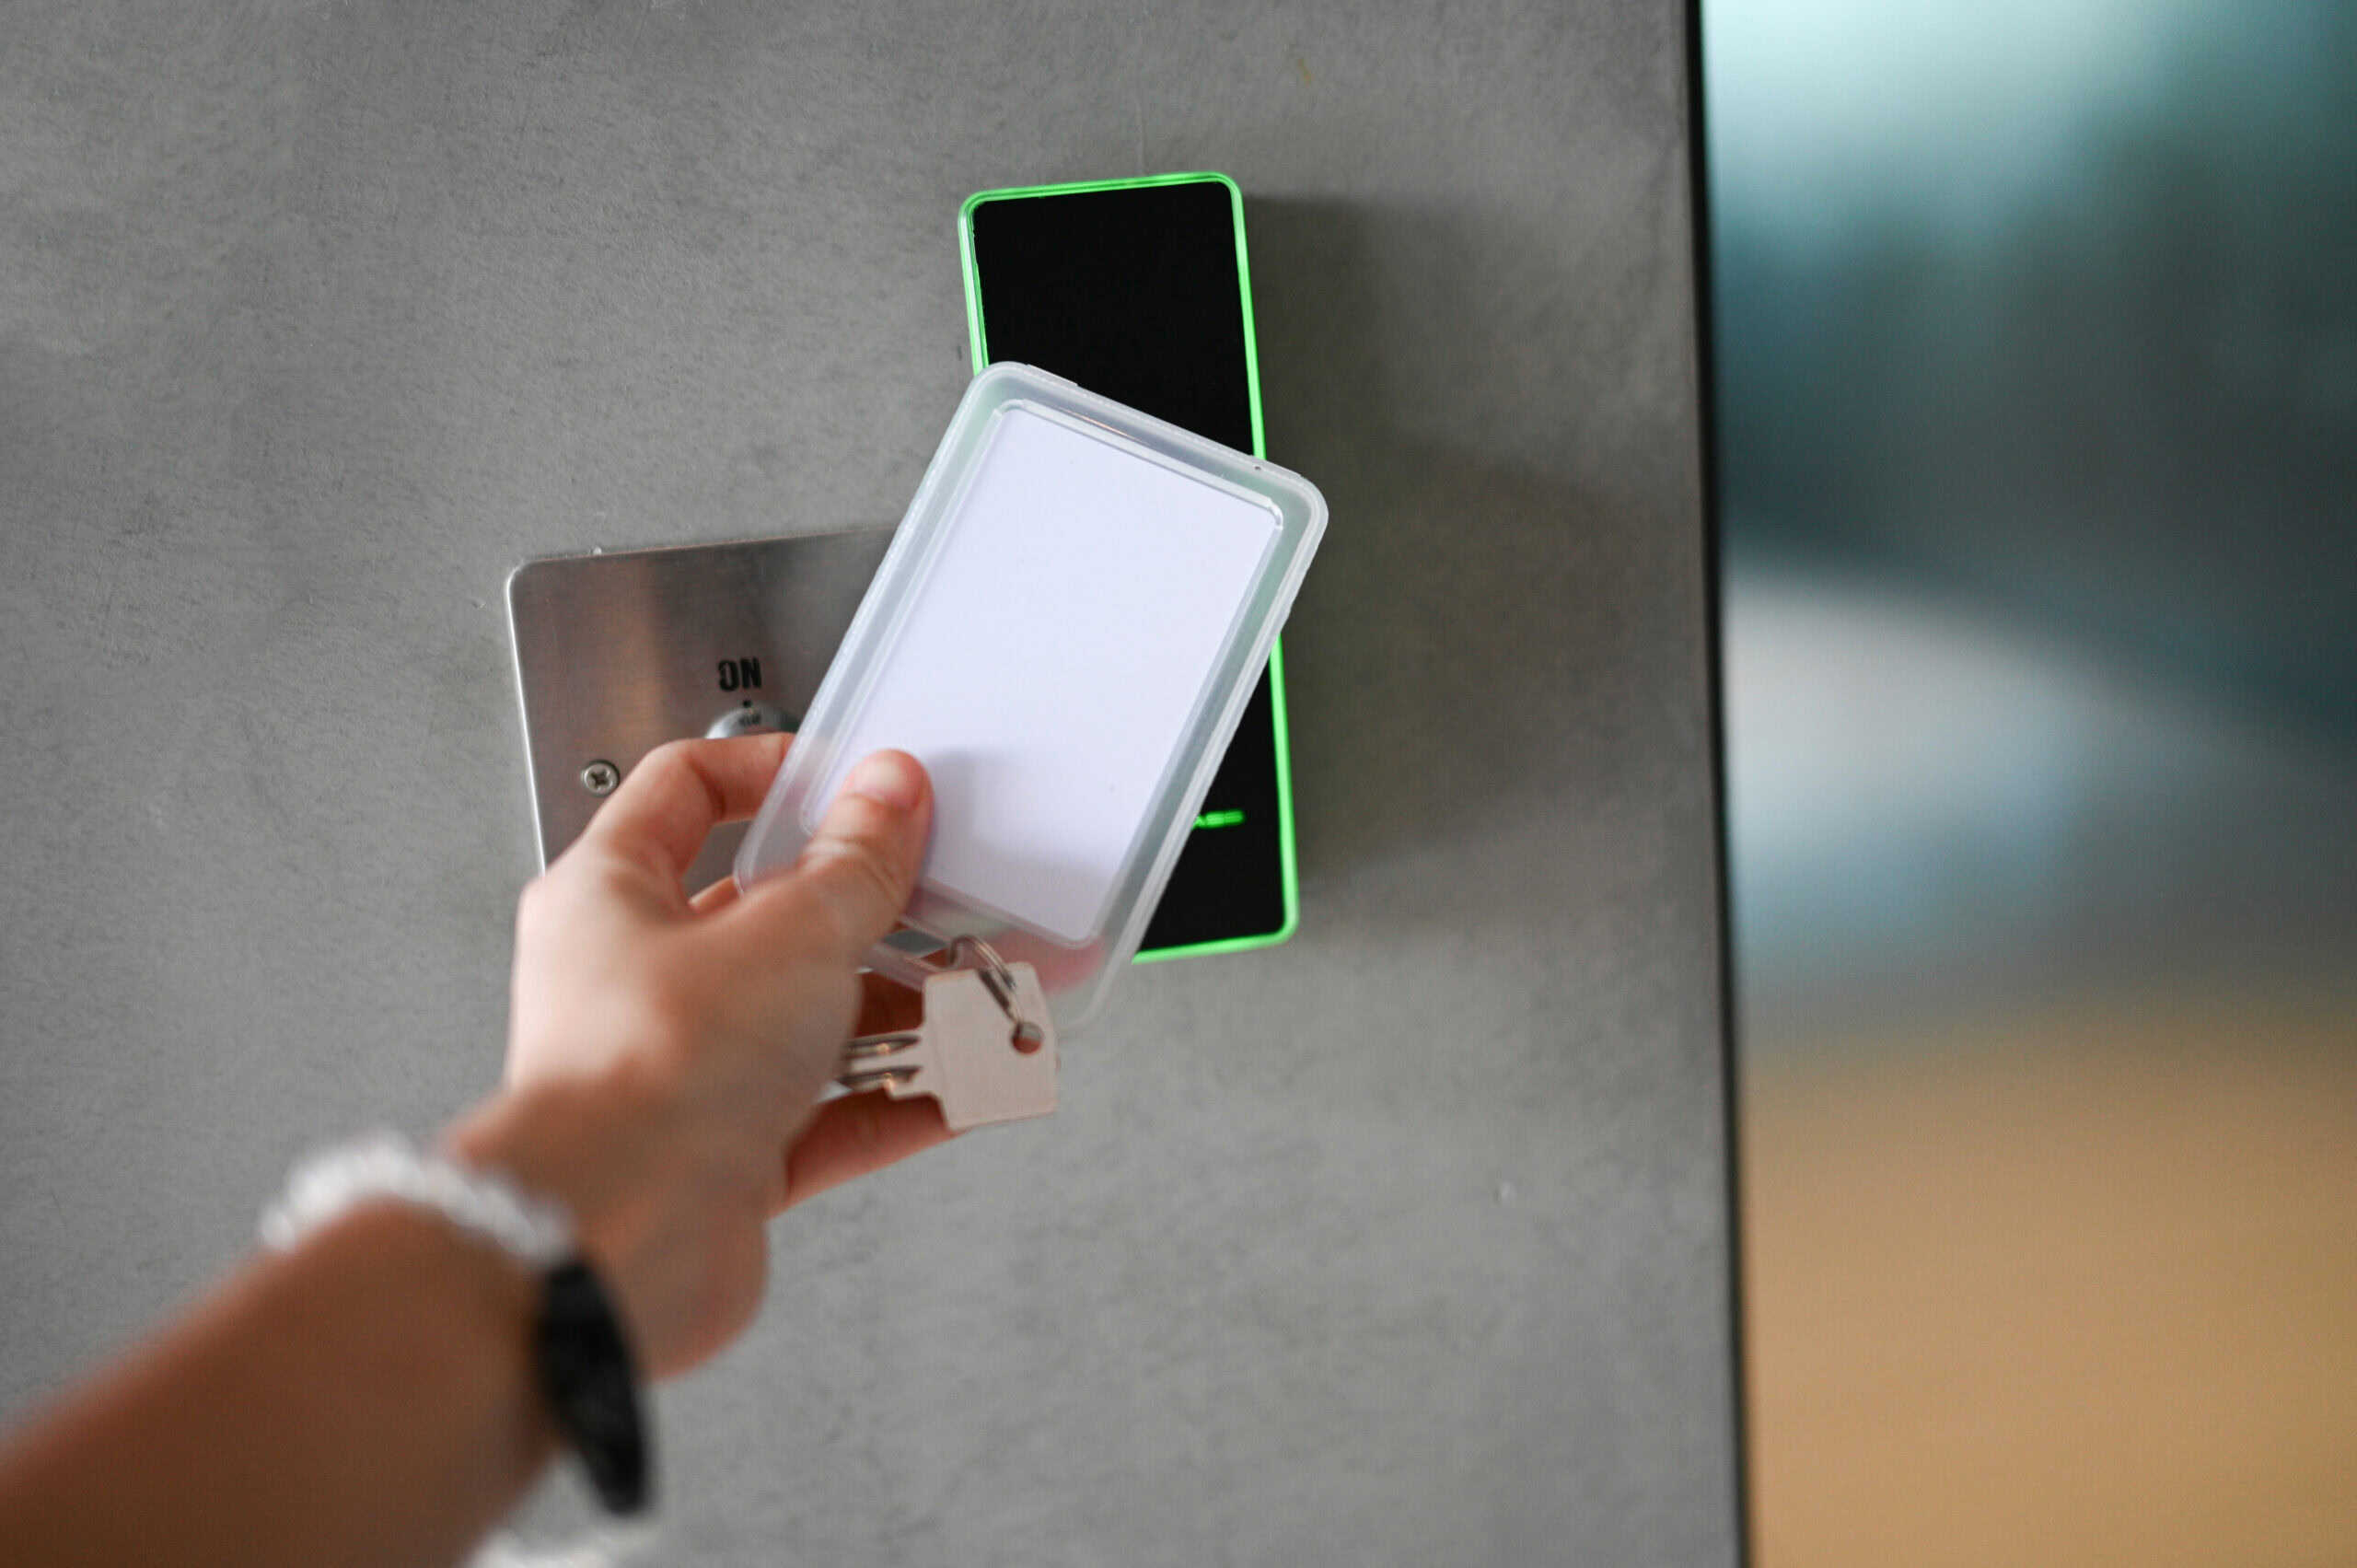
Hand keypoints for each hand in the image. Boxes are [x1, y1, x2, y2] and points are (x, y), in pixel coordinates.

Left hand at [446, 735, 951, 1377]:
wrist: (616, 1240)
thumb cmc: (645, 1073)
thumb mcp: (788, 933)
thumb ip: (853, 864)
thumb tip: (885, 799)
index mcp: (610, 896)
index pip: (686, 792)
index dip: (775, 773)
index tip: (854, 781)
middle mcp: (636, 982)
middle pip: (770, 918)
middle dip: (874, 914)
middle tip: (946, 900)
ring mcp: (683, 1073)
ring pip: (810, 1022)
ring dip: (904, 1013)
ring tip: (981, 999)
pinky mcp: (726, 1159)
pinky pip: (831, 1116)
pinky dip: (901, 1100)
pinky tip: (963, 1088)